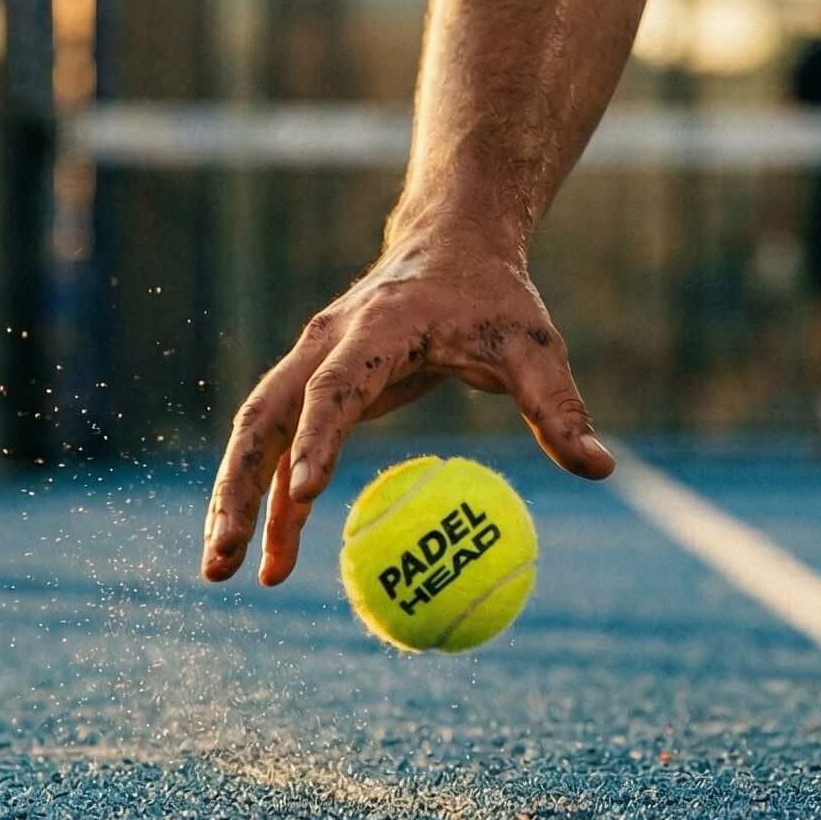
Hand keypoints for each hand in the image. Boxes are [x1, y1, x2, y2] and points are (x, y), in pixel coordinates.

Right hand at [199, 229, 613, 584]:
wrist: (448, 244)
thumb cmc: (494, 297)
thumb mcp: (533, 345)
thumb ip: (558, 406)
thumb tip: (600, 468)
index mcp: (378, 328)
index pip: (337, 386)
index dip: (319, 438)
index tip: (308, 495)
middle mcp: (325, 344)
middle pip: (263, 418)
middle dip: (237, 489)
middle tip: (222, 560)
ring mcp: (309, 364)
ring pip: (256, 436)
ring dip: (236, 503)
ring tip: (221, 575)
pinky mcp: (310, 386)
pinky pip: (281, 451)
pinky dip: (274, 503)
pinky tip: (277, 562)